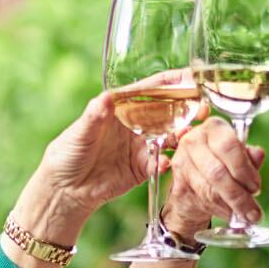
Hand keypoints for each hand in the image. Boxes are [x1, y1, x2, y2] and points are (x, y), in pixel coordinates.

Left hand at [16, 72, 201, 242]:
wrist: (65, 189)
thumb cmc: (68, 153)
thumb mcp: (80, 132)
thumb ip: (95, 116)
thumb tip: (106, 99)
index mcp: (123, 107)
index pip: (153, 90)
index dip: (173, 83)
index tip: (192, 78)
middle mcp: (136, 124)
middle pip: (168, 112)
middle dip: (187, 108)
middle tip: (203, 108)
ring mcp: (142, 146)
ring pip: (170, 137)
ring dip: (182, 136)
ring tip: (190, 135)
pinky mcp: (143, 168)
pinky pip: (161, 163)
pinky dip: (166, 163)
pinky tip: (166, 163)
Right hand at [164, 117, 265, 235]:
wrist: (195, 180)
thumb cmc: (222, 164)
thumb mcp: (239, 156)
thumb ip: (249, 156)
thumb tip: (258, 154)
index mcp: (214, 128)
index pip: (229, 146)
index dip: (244, 170)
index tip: (256, 187)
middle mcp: (194, 141)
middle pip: (217, 173)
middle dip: (239, 195)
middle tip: (253, 210)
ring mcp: (182, 162)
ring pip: (209, 191)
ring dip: (231, 207)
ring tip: (247, 215)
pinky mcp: (178, 184)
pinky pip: (202, 201)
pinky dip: (221, 211)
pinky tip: (231, 214)